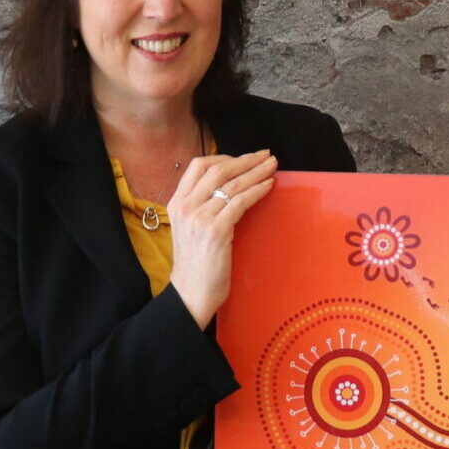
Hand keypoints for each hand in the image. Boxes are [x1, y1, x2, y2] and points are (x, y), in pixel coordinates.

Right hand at [167, 150, 278, 327]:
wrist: (191, 293)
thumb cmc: (195, 263)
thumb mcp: (190, 228)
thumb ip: (201, 206)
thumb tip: (229, 187)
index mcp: (176, 202)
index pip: (198, 165)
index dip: (224, 156)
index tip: (244, 158)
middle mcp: (185, 206)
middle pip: (218, 169)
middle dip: (246, 159)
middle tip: (266, 155)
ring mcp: (199, 217)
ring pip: (233, 184)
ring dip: (257, 172)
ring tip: (272, 167)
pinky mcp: (216, 230)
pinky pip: (241, 201)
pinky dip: (257, 190)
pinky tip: (268, 186)